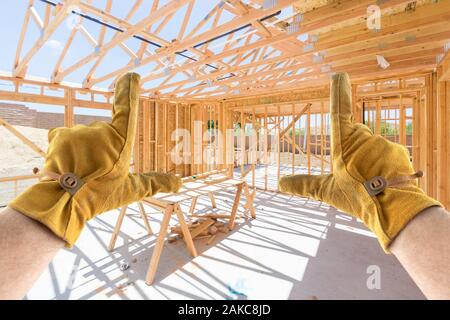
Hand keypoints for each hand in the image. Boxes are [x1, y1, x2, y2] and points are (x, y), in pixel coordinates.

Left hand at [9, 73, 180, 246]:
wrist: (63, 200)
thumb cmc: (99, 195)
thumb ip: (155, 182)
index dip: (129, 89)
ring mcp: (80, 131)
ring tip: (79, 173)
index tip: (132, 75)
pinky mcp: (60, 134)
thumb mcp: (131, 190)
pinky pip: (65, 138)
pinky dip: (66, 149)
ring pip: (84, 137)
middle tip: (96, 173)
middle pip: (103, 134)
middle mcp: (101, 130)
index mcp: (121, 141)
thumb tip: (179, 183)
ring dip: (83, 151)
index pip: (127, 108)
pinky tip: (66, 165)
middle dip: (101, 150)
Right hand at [279, 73, 439, 251]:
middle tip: (356, 177)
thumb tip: (280, 183)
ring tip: (371, 183)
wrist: (395, 207)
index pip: (338, 111)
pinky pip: (387, 155)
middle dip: (353, 150)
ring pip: (371, 147)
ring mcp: (382, 143)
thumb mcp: (328, 191)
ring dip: (369, 160)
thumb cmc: (359, 198)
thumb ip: (304, 184)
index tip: (339, 74)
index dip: (338, 91)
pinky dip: (384, 165)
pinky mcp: (398, 150)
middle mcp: (363, 138)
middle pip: (355, 137)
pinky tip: (383, 181)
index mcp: (343, 144)